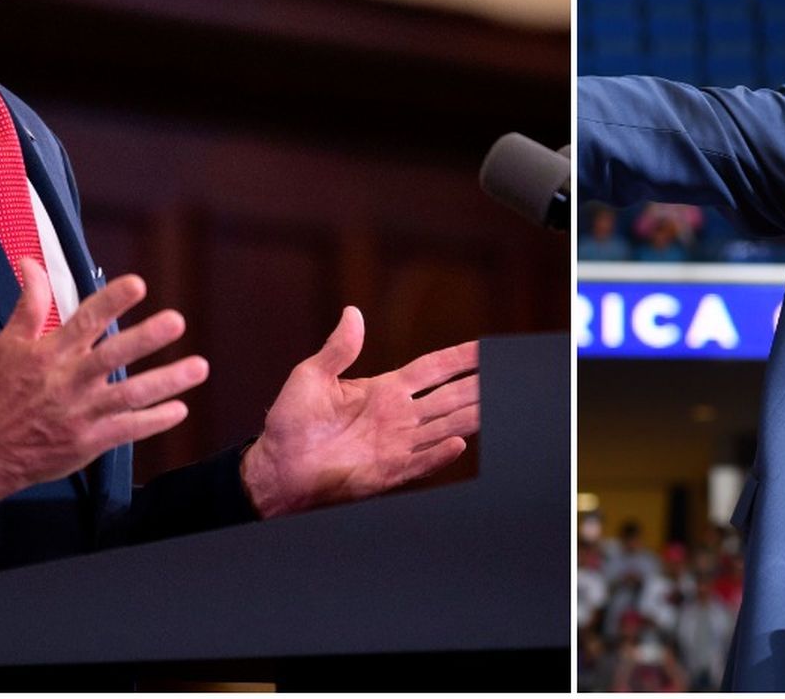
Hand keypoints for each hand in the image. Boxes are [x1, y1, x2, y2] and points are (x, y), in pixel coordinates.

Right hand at [0, 260, 206, 513]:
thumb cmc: (2, 393)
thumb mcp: (10, 344)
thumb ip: (30, 303)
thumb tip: (31, 263)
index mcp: (50, 354)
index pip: (84, 321)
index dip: (110, 302)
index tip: (137, 284)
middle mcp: (69, 381)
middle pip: (112, 356)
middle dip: (145, 338)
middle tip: (176, 321)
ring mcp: (82, 413)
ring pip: (130, 395)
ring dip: (166, 381)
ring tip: (198, 367)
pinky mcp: (90, 441)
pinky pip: (128, 429)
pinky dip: (155, 421)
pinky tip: (180, 409)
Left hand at [239, 307, 478, 517]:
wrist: (277, 466)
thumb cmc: (291, 422)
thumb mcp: (311, 375)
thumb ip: (339, 349)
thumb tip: (352, 313)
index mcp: (384, 390)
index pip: (433, 370)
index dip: (459, 358)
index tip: (486, 347)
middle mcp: (398, 416)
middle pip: (449, 397)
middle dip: (479, 384)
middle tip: (507, 372)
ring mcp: (397, 445)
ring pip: (445, 426)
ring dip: (472, 415)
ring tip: (498, 402)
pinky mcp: (388, 472)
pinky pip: (422, 461)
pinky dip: (440, 454)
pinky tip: (461, 444)